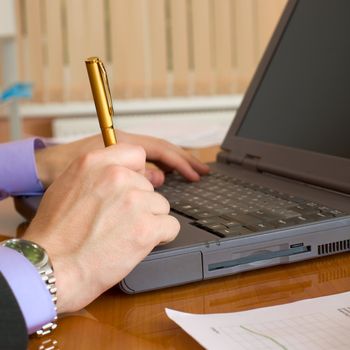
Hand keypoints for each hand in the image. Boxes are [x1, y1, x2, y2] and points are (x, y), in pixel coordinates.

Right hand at [23, 143, 179, 312]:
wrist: (51, 267)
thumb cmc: (55, 233)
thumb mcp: (68, 185)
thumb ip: (98, 173)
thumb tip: (123, 173)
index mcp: (96, 163)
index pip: (136, 154)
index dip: (137, 174)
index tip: (131, 188)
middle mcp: (117, 177)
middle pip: (148, 186)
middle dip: (139, 204)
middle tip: (118, 222)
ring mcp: (134, 201)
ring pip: (161, 206)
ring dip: (149, 220)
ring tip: (125, 235)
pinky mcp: (147, 227)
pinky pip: (171, 226)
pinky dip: (161, 236)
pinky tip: (140, 243)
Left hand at [35, 131, 208, 187]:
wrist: (40, 171)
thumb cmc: (61, 168)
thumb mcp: (95, 170)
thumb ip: (128, 173)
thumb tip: (157, 177)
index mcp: (122, 144)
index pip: (160, 149)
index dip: (181, 161)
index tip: (196, 174)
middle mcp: (124, 149)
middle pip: (163, 151)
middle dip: (185, 161)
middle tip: (204, 172)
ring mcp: (120, 157)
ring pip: (155, 159)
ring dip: (174, 167)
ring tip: (191, 175)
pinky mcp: (115, 167)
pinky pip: (143, 168)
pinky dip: (159, 174)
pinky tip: (166, 182)